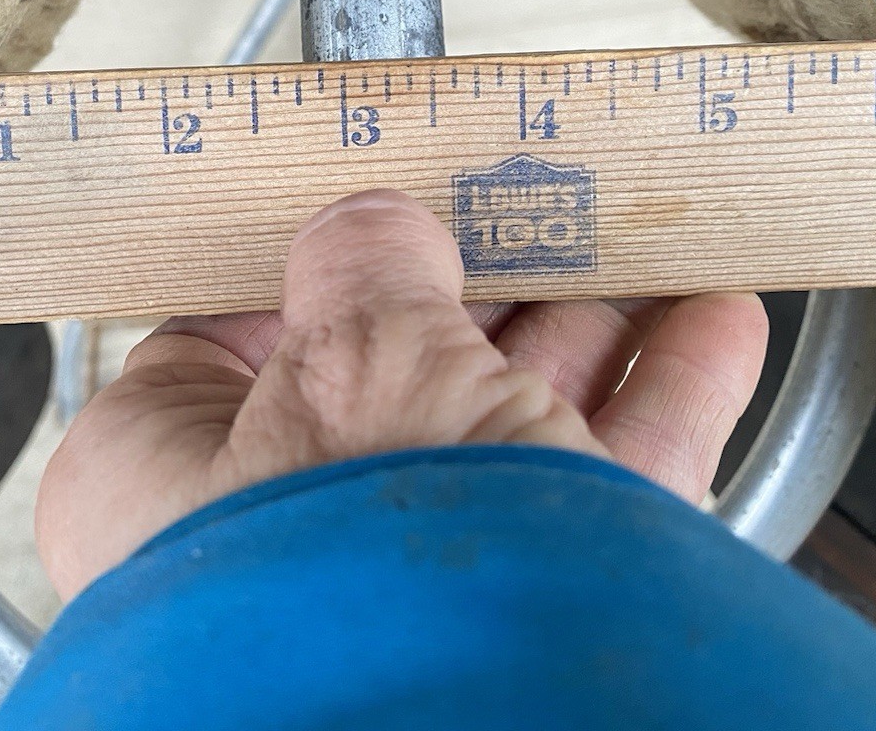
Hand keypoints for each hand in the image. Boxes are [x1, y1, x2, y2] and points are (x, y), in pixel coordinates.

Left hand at [36, 189, 767, 599]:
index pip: (230, 335)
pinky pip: (596, 483)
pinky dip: (661, 398)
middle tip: (535, 207)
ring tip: (641, 246)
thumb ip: (365, 263)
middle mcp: (281, 539)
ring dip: (589, 330)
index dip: (322, 256)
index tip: (392, 197)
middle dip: (482, 283)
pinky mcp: (524, 608)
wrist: (492, 723)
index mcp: (165, 478)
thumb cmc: (357, 571)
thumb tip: (379, 225)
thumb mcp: (358, 354)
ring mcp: (405, 576)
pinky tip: (710, 328)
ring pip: (503, 426)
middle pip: (388, 370)